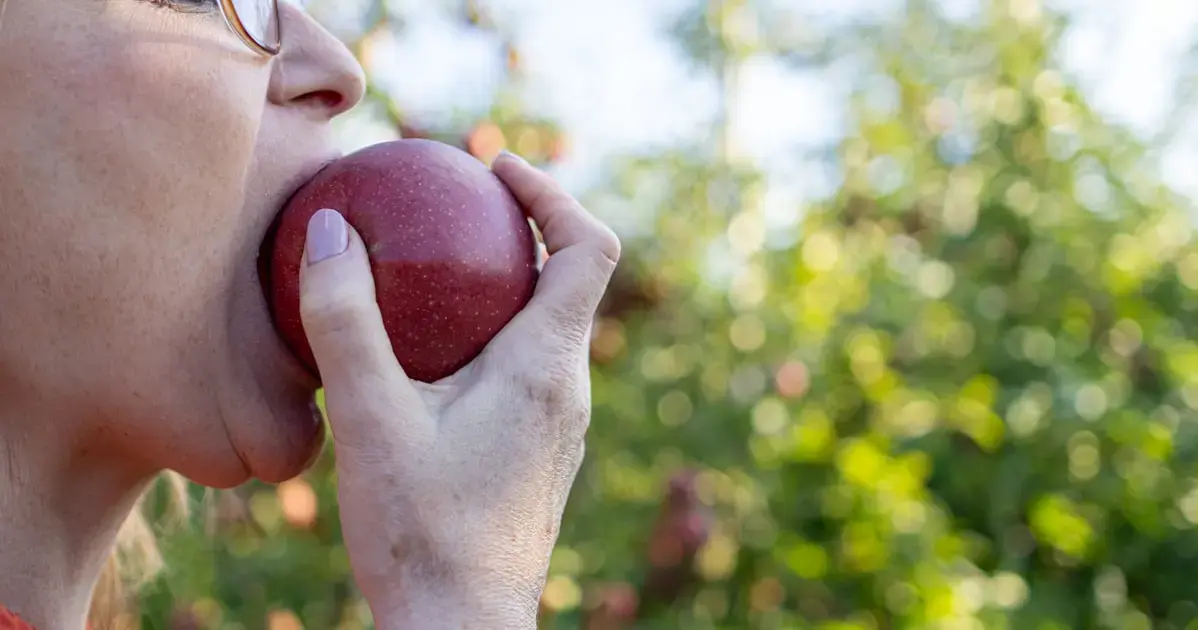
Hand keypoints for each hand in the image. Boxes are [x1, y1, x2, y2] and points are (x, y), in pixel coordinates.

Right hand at [296, 152, 620, 628]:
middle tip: (454, 206)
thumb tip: (335, 230)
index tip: (496, 167)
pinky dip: (490, 335)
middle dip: (520, 230)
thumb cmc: (421, 532)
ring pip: (545, 328)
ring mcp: (559, 426)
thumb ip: (346, 321)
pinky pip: (527, 369)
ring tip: (434, 272)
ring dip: (503, 285)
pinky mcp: (538, 452)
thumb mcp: (370, 419)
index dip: (552, 193)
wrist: (459, 627)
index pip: (588, 248)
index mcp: (546, 366)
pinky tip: (427, 357)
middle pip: (568, 281)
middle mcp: (568, 390)